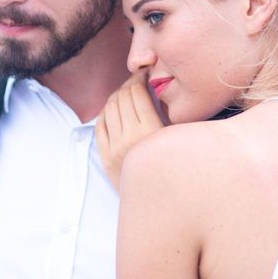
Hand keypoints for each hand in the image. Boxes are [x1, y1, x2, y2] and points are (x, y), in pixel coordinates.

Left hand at [95, 70, 164, 191]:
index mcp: (151, 131)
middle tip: (135, 80)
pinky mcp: (105, 157)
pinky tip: (114, 110)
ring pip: (109, 108)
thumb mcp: (178, 138)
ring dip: (116, 96)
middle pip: (121, 97)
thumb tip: (158, 88)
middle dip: (128, 84)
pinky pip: (99, 125)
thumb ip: (169, 115)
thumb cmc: (175, 166)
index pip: (137, 93)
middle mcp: (130, 138)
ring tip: (126, 93)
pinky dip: (105, 112)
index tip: (144, 74)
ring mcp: (115, 148)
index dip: (139, 78)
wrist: (159, 203)